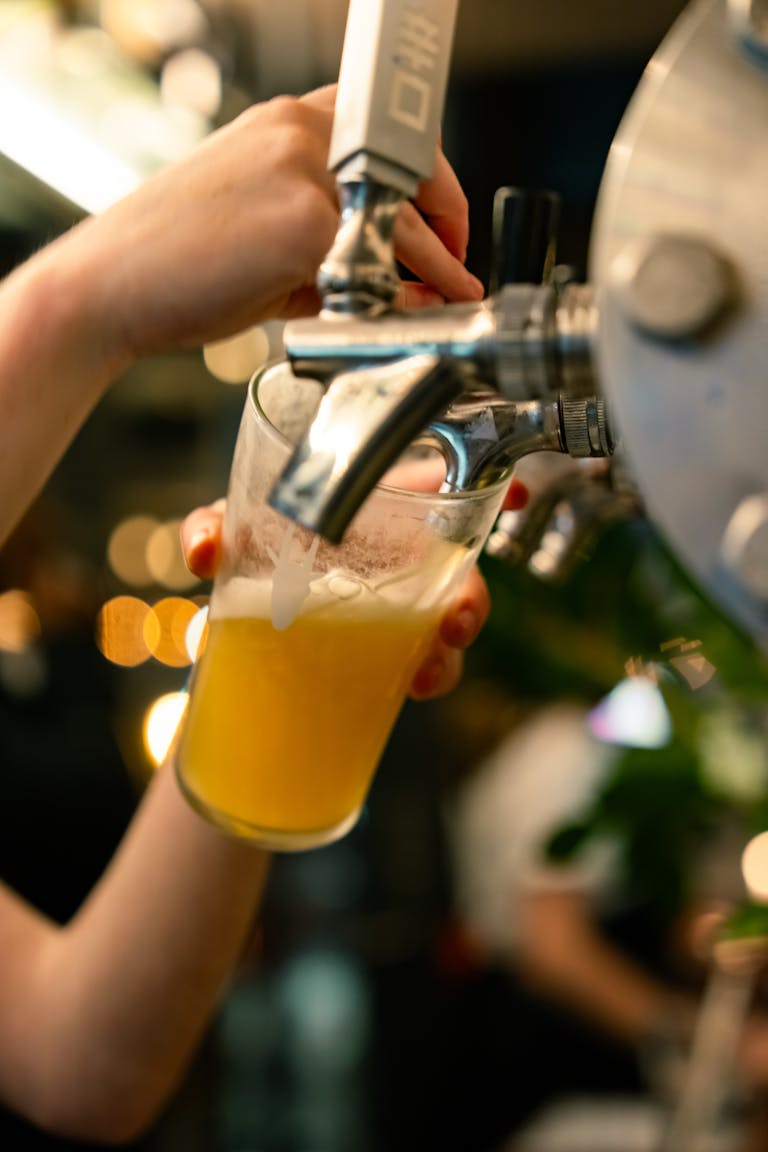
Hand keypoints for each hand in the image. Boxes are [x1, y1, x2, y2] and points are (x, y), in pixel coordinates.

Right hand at [68, 85, 482, 375]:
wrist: (108, 288)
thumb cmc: (175, 263)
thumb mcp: (262, 232)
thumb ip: (330, 241)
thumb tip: (402, 282)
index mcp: (287, 122)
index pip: (385, 136)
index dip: (426, 180)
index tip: (438, 220)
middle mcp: (301, 132)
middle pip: (413, 170)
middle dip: (447, 221)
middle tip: (456, 264)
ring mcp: (306, 173)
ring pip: (404, 226)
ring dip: (439, 268)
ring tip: (454, 296)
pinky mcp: (305, 226)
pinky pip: (376, 269)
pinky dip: (400, 298)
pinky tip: (406, 316)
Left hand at [180, 500, 492, 700]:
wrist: (237, 636)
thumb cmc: (246, 562)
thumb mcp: (230, 533)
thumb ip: (211, 527)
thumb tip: (205, 548)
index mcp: (368, 511)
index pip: (436, 488)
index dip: (483, 485)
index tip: (515, 491)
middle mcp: (395, 558)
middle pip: (456, 571)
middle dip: (470, 595)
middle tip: (457, 618)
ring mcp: (396, 611)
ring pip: (447, 623)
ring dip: (451, 647)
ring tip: (430, 670)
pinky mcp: (386, 658)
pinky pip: (422, 668)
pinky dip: (427, 677)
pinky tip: (412, 687)